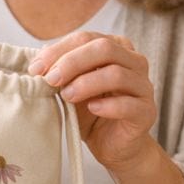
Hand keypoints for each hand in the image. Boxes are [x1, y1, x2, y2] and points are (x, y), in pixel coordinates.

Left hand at [29, 32, 157, 174]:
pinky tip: (92, 109)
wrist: (113, 145)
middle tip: (51, 79)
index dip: (59, 50)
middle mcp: (134, 61)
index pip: (86, 38)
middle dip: (72, 62)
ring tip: (67, 96)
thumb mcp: (69, 87)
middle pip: (104, 48)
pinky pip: (129, 104)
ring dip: (86, 83)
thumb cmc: (90, 111)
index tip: (36, 68)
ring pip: (117, 74)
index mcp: (115, 47)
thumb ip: (59, 71)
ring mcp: (144, 86)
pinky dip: (107, 106)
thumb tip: (37, 60)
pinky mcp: (147, 112)